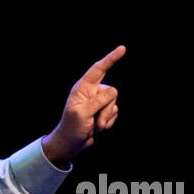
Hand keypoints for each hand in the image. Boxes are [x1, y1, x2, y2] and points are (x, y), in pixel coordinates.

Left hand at [43, 44, 124, 165]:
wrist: (71, 144)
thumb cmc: (72, 128)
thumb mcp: (83, 113)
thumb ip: (98, 100)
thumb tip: (112, 92)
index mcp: (82, 88)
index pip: (98, 69)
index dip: (111, 59)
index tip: (122, 49)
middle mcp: (91, 92)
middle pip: (112, 92)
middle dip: (107, 109)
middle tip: (94, 120)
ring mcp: (98, 103)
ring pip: (114, 104)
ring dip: (106, 118)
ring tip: (94, 126)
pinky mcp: (103, 112)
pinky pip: (115, 114)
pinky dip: (108, 123)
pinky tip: (97, 128)